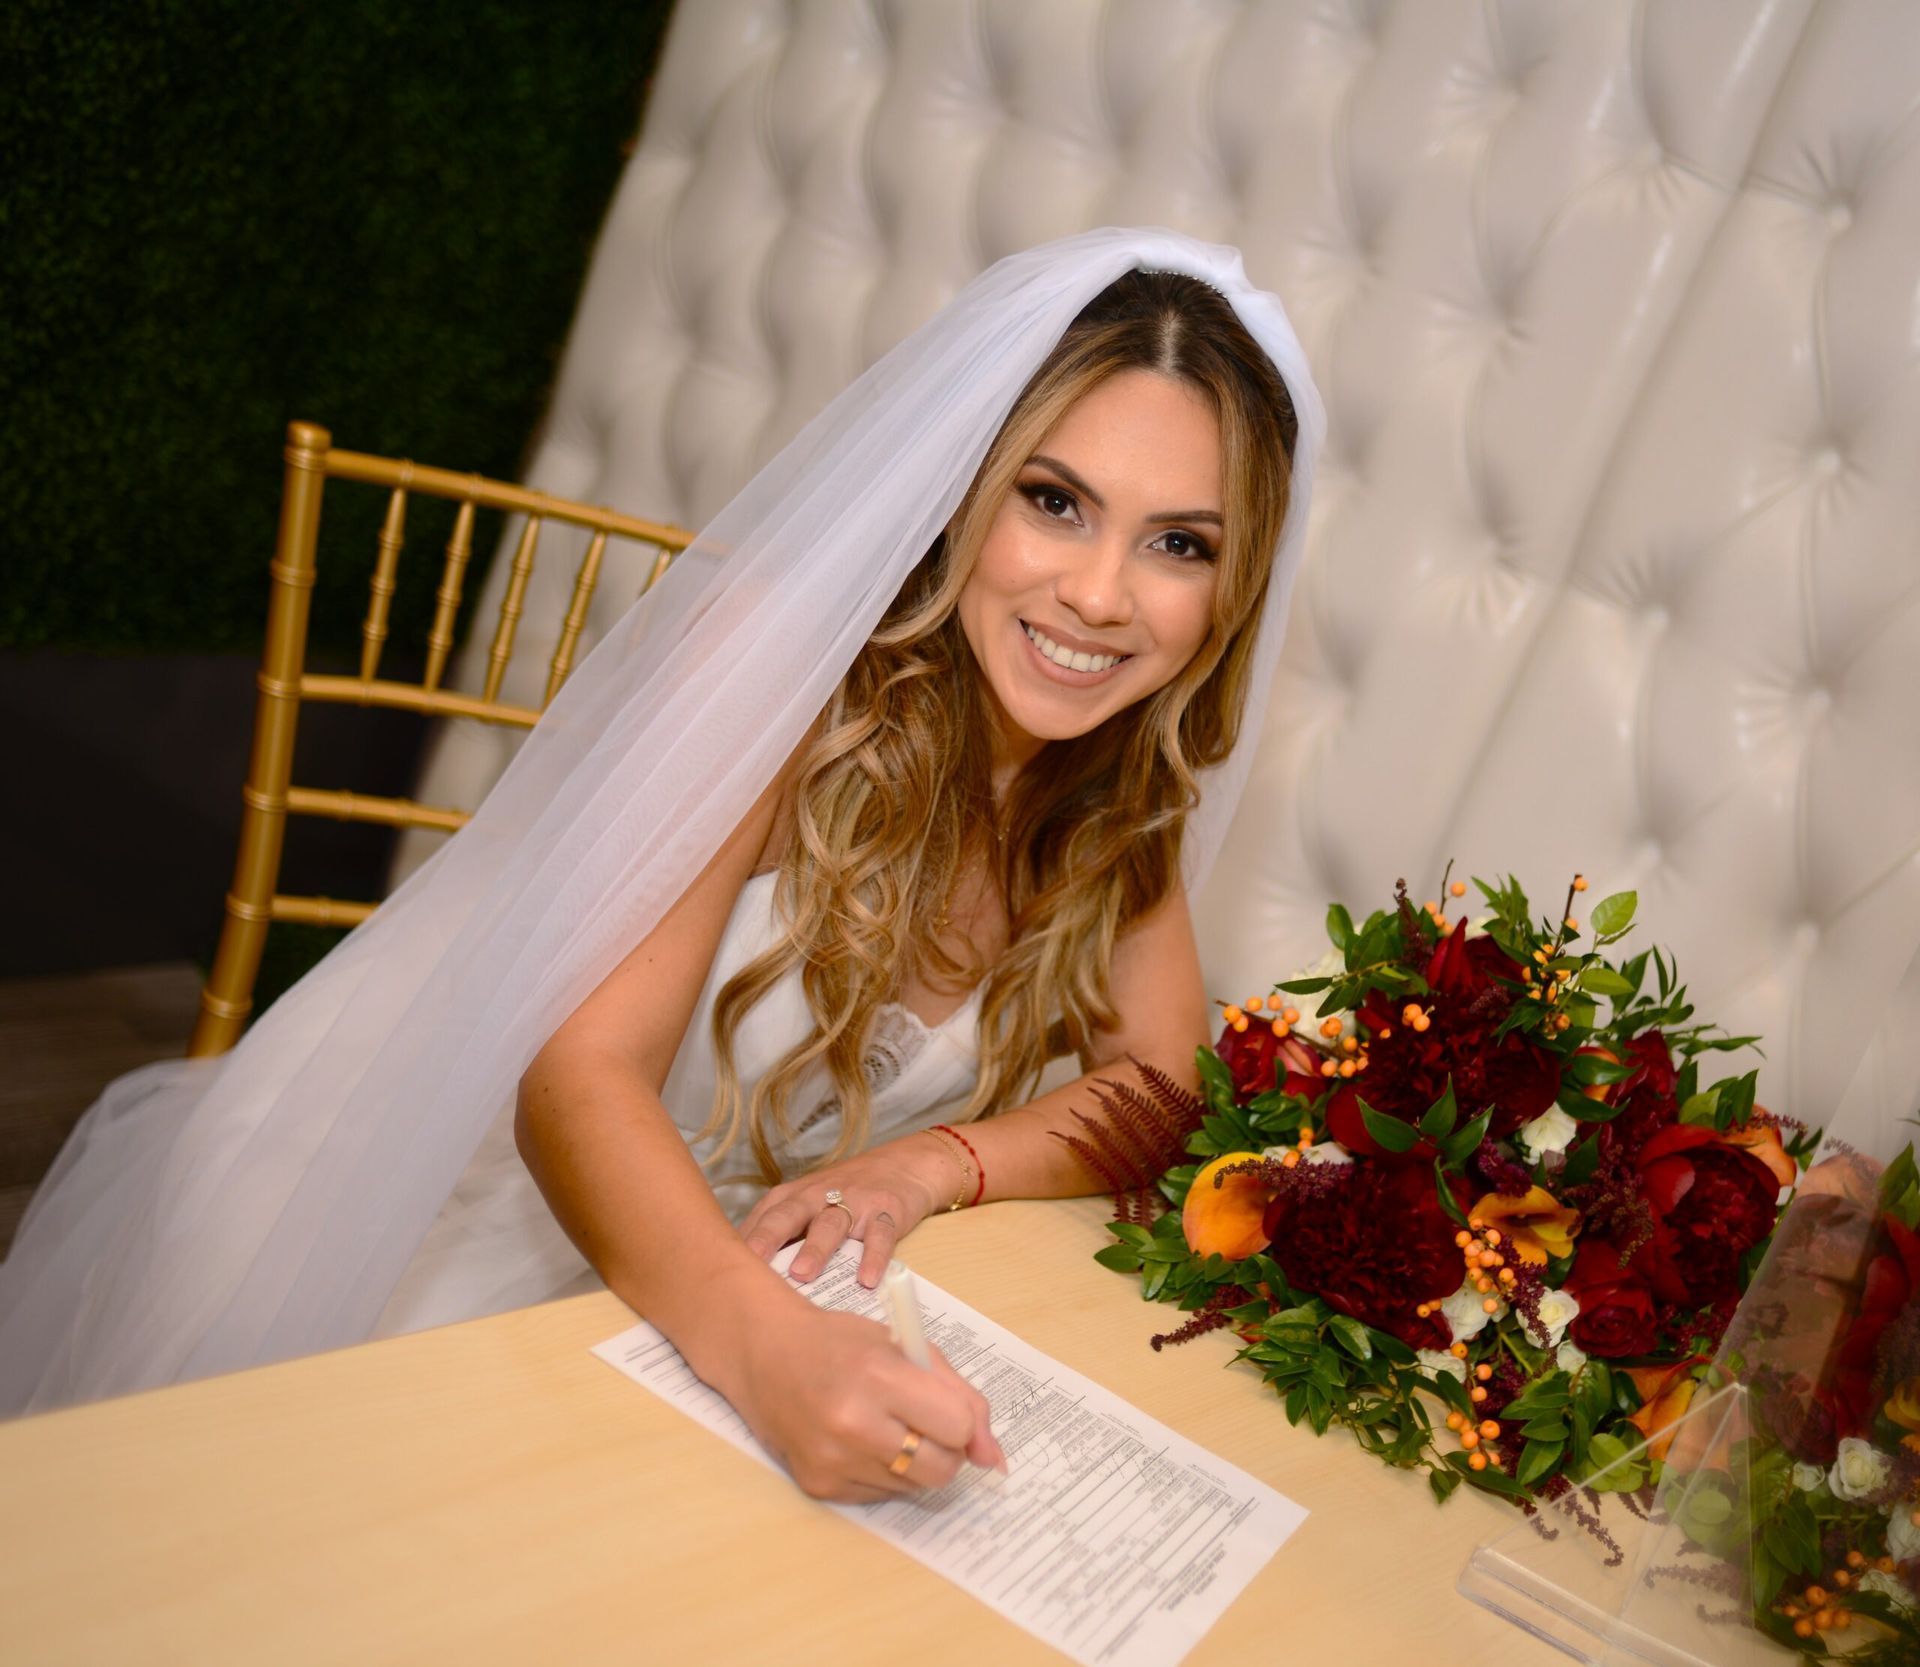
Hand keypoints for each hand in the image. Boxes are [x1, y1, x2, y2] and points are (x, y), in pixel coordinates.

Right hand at [723, 1291, 1006, 1501]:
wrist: (763, 1353)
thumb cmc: (839, 1342)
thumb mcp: (904, 1346)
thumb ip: (959, 1395)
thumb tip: (994, 1459)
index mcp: (879, 1375)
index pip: (956, 1426)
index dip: (961, 1420)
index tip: (946, 1409)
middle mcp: (853, 1423)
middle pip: (941, 1469)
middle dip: (945, 1450)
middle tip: (923, 1424)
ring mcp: (833, 1460)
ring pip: (914, 1487)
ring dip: (913, 1462)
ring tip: (884, 1426)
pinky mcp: (819, 1486)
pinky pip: (881, 1496)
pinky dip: (882, 1474)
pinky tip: (858, 1441)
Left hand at [741, 1132, 960, 1286]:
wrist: (904, 1166)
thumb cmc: (846, 1195)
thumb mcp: (810, 1206)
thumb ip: (781, 1234)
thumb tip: (742, 1276)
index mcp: (793, 1197)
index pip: (762, 1218)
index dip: (742, 1242)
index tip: (719, 1268)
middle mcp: (819, 1196)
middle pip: (788, 1215)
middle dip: (768, 1239)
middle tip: (749, 1266)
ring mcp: (854, 1202)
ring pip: (830, 1225)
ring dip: (815, 1249)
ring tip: (802, 1274)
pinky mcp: (887, 1211)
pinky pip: (880, 1236)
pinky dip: (874, 1257)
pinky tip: (867, 1280)